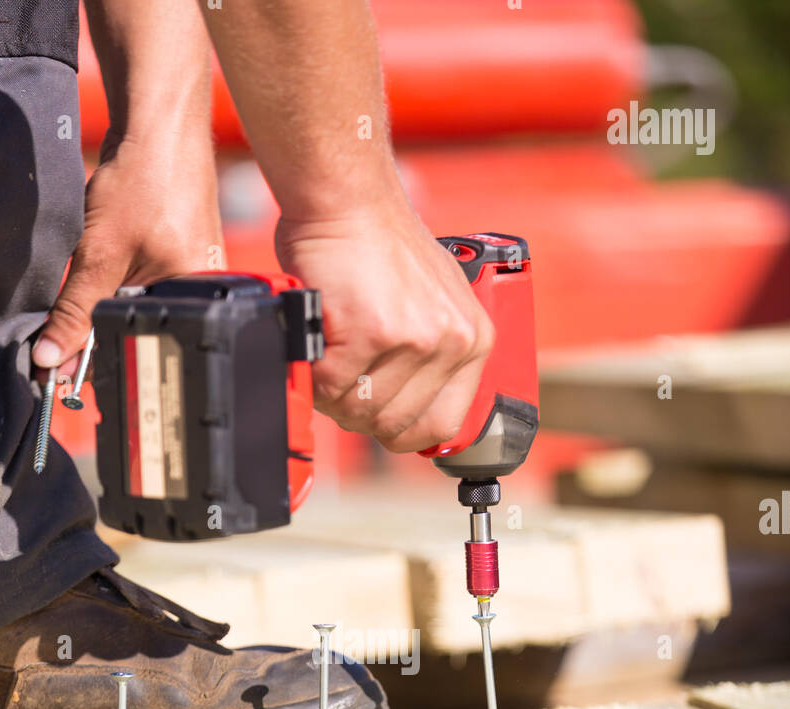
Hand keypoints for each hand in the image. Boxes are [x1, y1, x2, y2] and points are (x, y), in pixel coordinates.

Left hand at [31, 131, 222, 381]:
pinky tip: (116, 248)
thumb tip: (52, 358)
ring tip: (106, 255)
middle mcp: (203, 294)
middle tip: (78, 289)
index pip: (138, 348)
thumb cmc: (144, 182)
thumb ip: (75, 311)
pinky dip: (120, 275)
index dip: (95, 356)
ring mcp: (196, 274)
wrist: (160, 126)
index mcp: (196, 303)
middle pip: (139, 330)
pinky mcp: (184, 256)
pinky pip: (144, 283)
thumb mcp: (99, 256)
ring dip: (109, 295)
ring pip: (137, 306)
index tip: (58, 358)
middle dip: (101, 322)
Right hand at [275, 196, 493, 452]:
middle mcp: (453, 342)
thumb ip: (432, 356)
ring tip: (329, 355)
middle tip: (341, 374)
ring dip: (332, 394)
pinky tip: (318, 342)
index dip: (403, 429)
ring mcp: (415, 339)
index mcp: (475, 340)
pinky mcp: (372, 333)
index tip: (380, 416)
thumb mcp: (433, 300)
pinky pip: (330, 388)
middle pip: (393, 425)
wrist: (348, 198)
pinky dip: (314, 374)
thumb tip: (407, 412)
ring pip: (359, 411)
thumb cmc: (380, 247)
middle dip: (357, 410)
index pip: (443, 426)